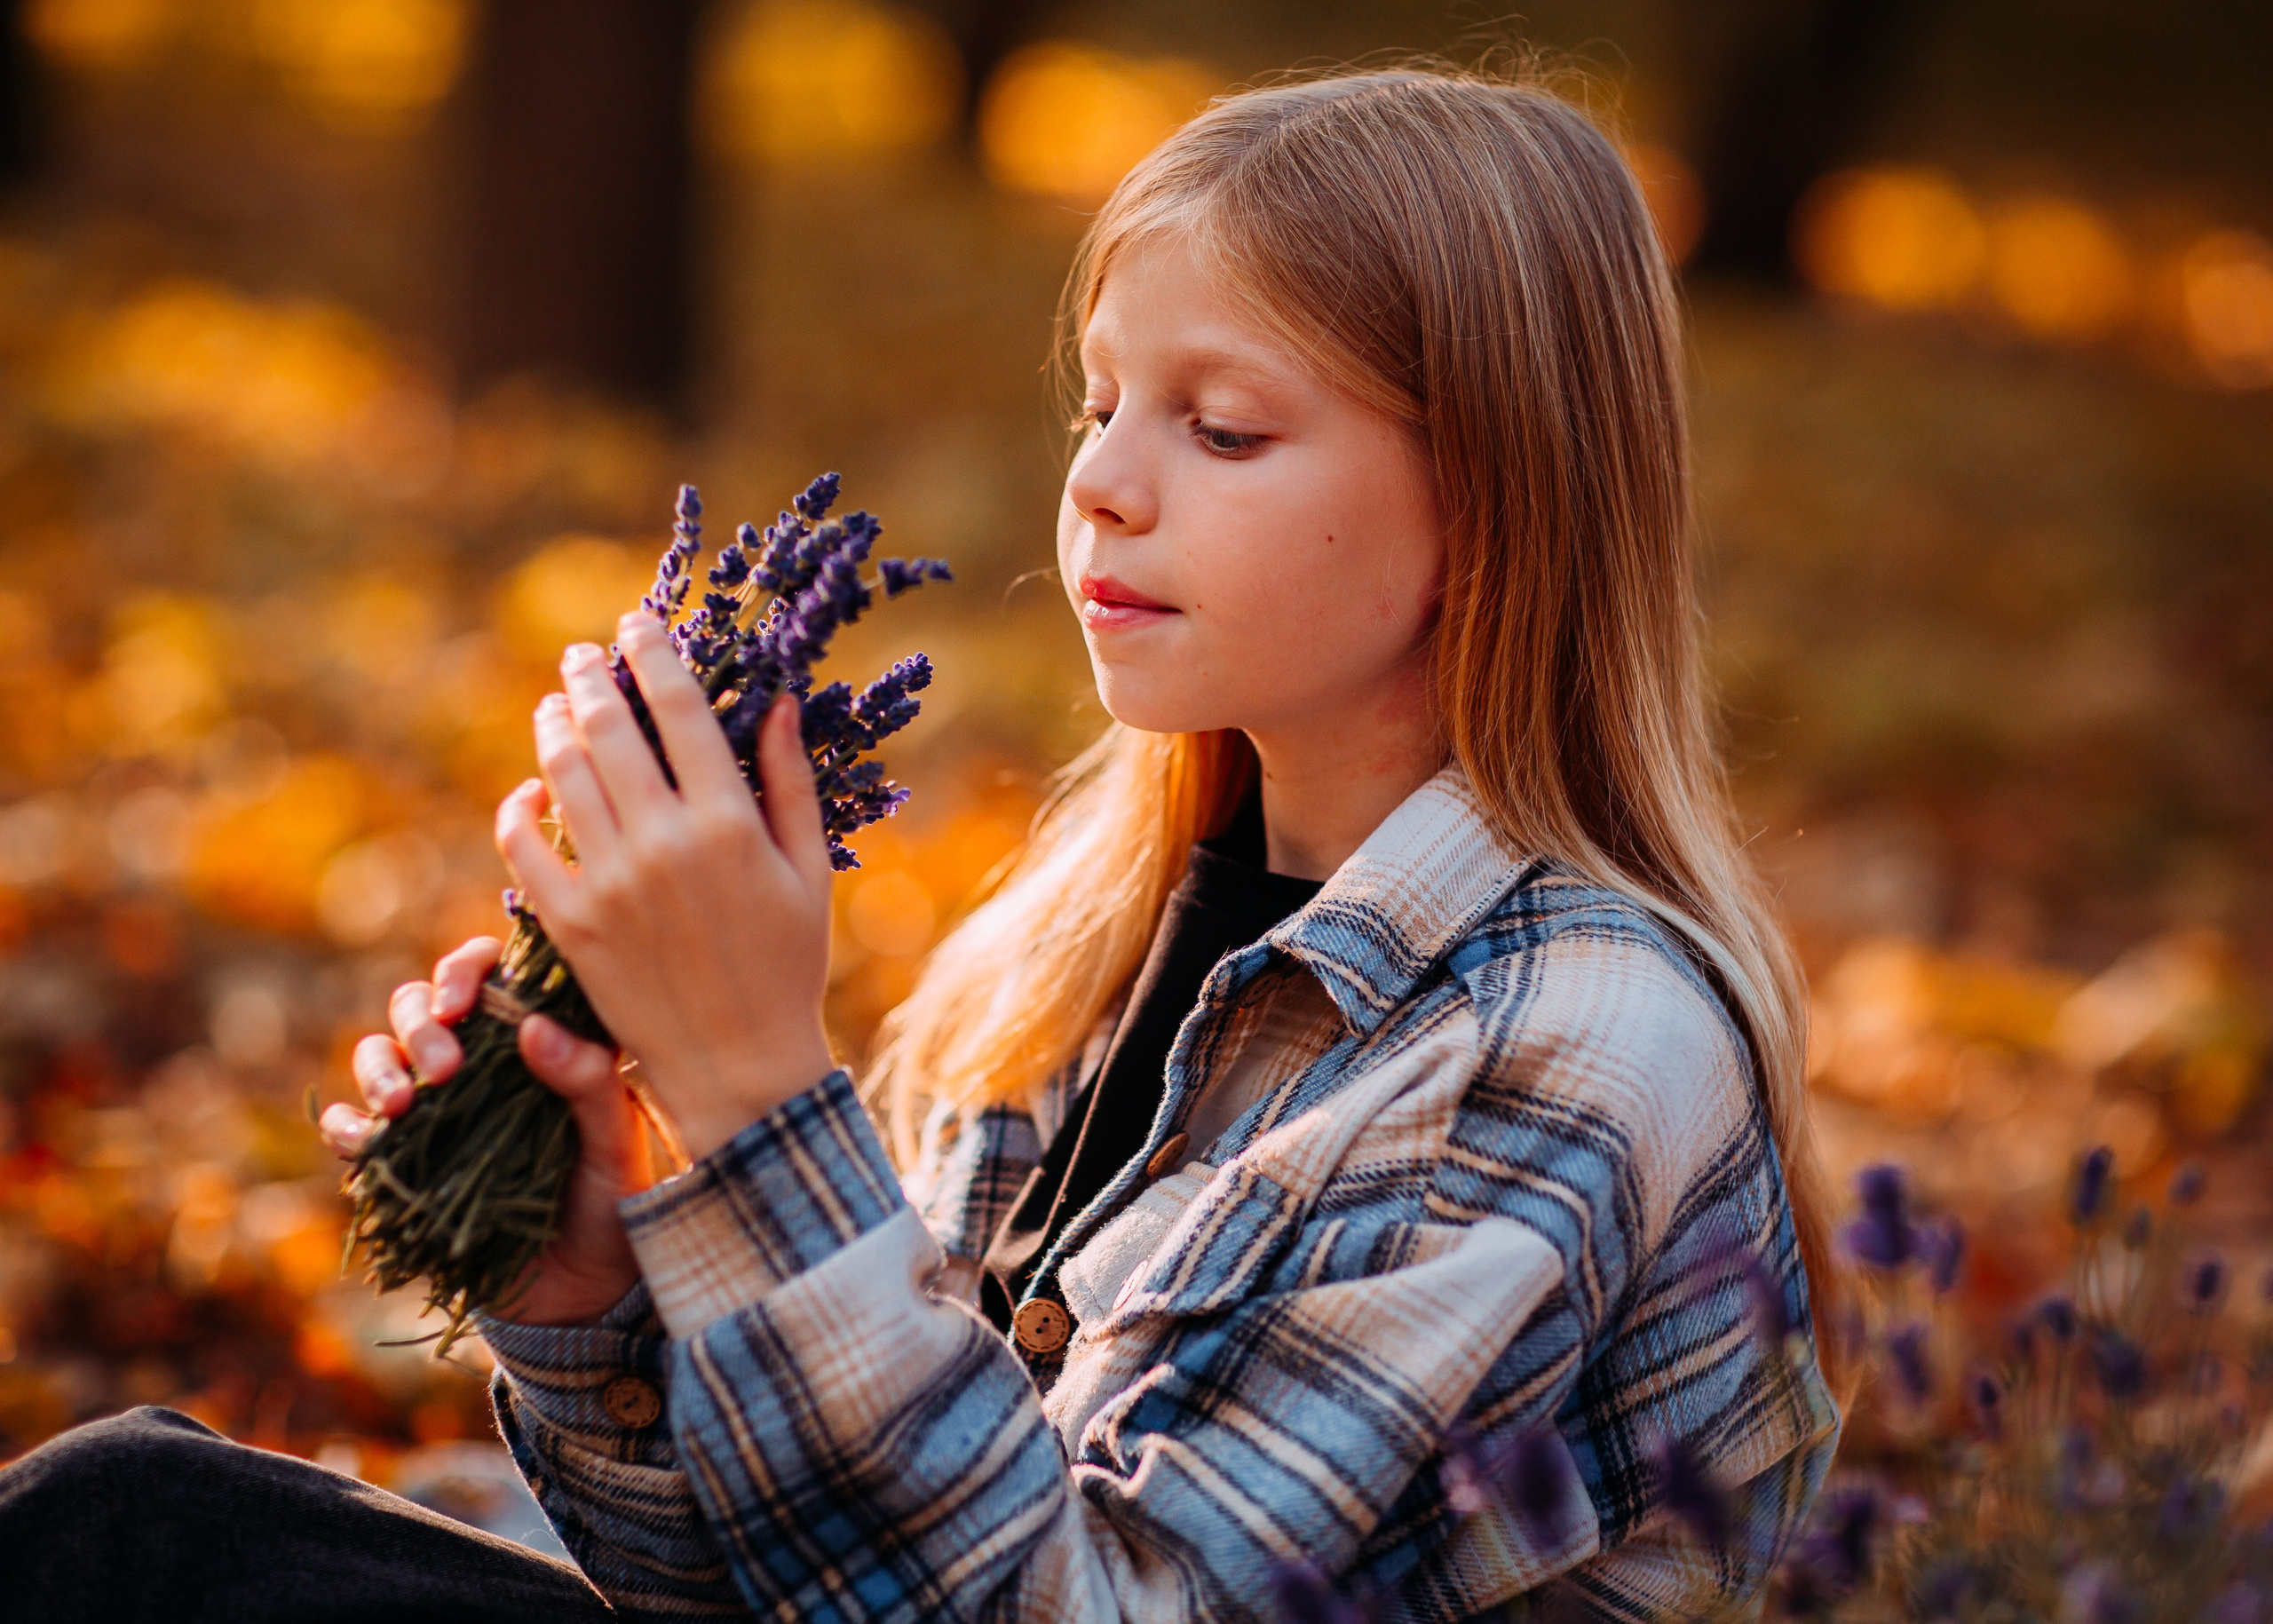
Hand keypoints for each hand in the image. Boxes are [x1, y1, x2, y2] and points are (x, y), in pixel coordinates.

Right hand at [319, 937, 649, 1325]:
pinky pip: (354, 1128)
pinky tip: (363, 1138)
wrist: (582, 1296)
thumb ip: (589, 1081)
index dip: (466, 969)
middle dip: (420, 1022)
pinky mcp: (405, 1162)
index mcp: (535, 1042)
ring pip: (380, 1054)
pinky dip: (346, 1124)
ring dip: (380, 1067)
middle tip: (448, 1067)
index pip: (490, 976)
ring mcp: (437, 1111)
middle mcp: (480, 1065)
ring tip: (402, 1105)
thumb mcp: (615, 1143)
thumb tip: (532, 1025)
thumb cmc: (611, 1205)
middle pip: (421, 1005)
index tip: (464, 998)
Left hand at [495, 611, 837, 1161]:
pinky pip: (524, 848)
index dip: (654, 655)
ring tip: (556, 705)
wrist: (740, 1067)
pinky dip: (519, 808)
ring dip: (554, 726)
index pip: (680, 709)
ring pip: (563, 774)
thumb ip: (791, 782)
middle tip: (583, 655)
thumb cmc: (789, 967)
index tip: (638, 626)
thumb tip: (780, 700)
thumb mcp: (810, 870)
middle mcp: (665, 842)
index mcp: (729, 822)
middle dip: (591, 677)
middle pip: (610, 728)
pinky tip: (530, 790)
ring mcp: (611, 883)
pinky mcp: (571, 924)